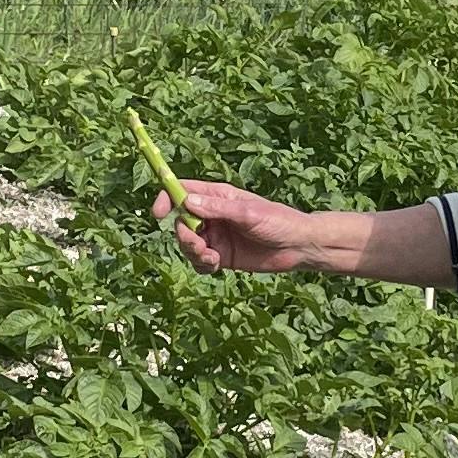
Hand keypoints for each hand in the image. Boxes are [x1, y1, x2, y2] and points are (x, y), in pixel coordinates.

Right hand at [158, 178, 304, 274]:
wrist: (299, 246)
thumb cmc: (278, 221)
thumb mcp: (248, 213)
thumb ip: (217, 209)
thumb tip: (187, 201)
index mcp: (218, 196)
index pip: (183, 191)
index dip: (166, 198)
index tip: (158, 213)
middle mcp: (213, 215)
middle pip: (182, 221)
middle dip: (184, 235)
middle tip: (198, 244)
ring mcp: (217, 236)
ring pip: (188, 244)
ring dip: (193, 252)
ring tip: (211, 258)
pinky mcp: (222, 256)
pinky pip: (200, 261)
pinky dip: (201, 264)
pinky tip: (215, 265)